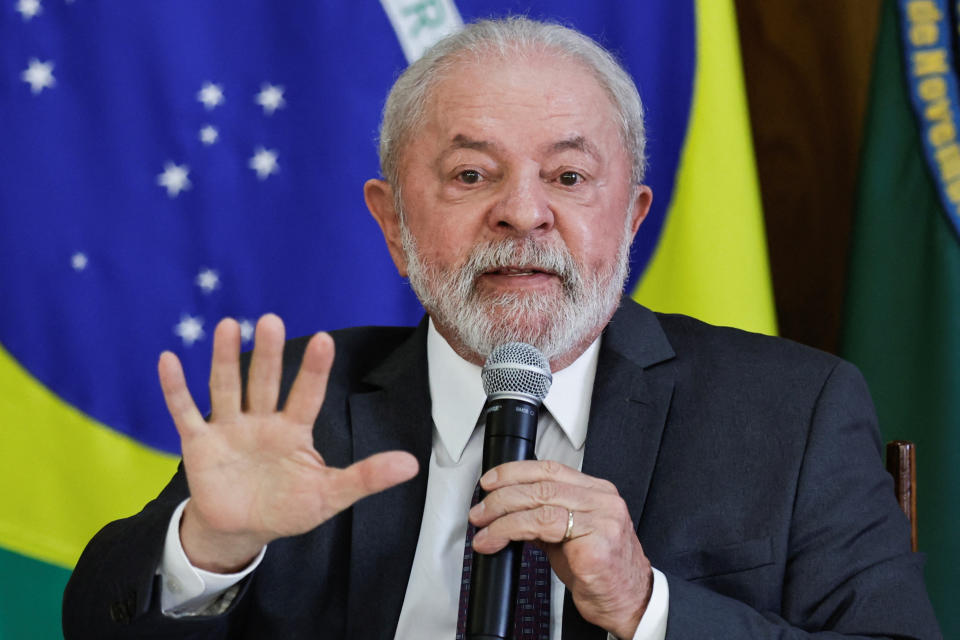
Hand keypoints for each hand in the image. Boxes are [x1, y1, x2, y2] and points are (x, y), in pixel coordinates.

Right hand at [158, 314, 418, 571]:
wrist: (242, 530)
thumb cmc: (288, 508)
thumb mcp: (330, 495)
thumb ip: (366, 477)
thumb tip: (412, 464)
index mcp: (294, 430)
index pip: (306, 394)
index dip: (314, 370)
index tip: (324, 339)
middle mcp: (261, 421)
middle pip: (264, 382)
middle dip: (268, 353)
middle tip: (271, 320)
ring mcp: (229, 429)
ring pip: (226, 387)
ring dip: (225, 359)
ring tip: (229, 326)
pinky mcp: (199, 444)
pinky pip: (184, 412)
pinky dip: (176, 389)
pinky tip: (168, 359)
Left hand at [468, 460, 650, 638]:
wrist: (630, 604)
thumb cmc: (602, 573)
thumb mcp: (569, 539)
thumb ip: (544, 520)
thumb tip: (509, 511)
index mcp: (598, 493)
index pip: (551, 469)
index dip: (515, 471)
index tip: (491, 481)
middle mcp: (602, 501)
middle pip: (542, 484)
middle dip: (502, 495)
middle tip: (480, 511)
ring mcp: (602, 519)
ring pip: (540, 502)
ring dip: (502, 515)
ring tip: (484, 529)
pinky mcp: (595, 542)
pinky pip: (544, 527)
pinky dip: (513, 531)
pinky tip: (499, 540)